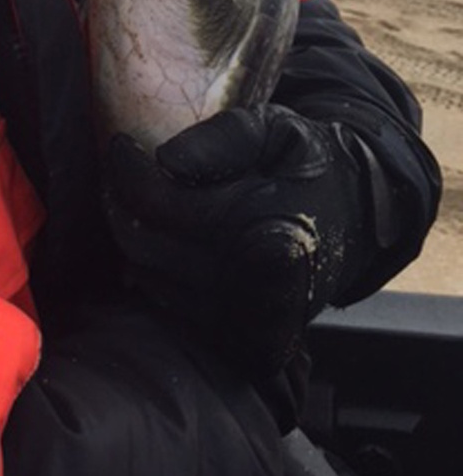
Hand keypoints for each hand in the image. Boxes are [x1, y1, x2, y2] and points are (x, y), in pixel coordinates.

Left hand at [104, 104, 385, 377]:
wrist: (355, 220)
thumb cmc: (306, 165)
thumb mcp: (277, 129)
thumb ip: (226, 137)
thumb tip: (167, 160)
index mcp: (268, 232)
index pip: (162, 205)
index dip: (129, 172)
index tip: (121, 143)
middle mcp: (254, 288)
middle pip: (144, 243)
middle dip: (119, 200)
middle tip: (122, 167)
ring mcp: (246, 325)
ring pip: (146, 275)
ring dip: (133, 233)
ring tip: (143, 196)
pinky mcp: (240, 345)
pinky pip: (165, 304)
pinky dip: (153, 268)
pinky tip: (166, 236)